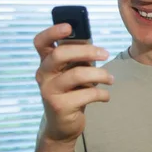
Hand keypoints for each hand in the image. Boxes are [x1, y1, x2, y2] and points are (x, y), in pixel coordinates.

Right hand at [34, 24, 113, 142]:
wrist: (63, 125)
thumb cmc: (72, 92)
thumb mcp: (73, 72)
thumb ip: (79, 59)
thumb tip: (95, 46)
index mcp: (46, 62)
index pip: (40, 42)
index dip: (52, 32)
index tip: (69, 26)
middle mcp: (43, 75)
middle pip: (61, 54)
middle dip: (87, 51)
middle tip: (105, 54)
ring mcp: (49, 91)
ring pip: (77, 74)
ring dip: (100, 74)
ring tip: (111, 79)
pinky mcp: (60, 106)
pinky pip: (87, 94)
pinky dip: (102, 94)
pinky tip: (106, 96)